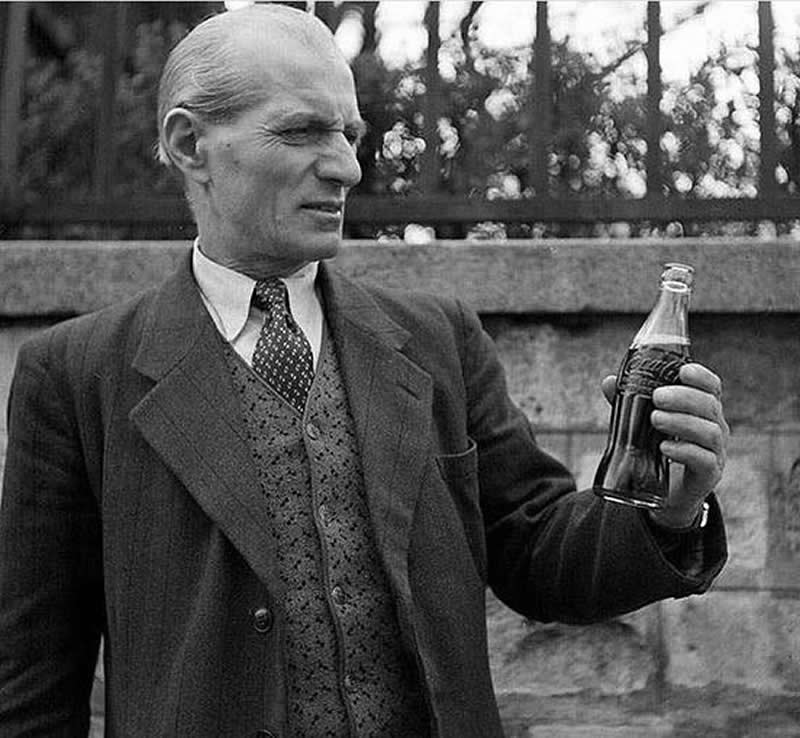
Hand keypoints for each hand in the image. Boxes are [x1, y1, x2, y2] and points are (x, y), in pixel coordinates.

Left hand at [601, 363, 728, 527]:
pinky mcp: (709, 475)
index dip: (701, 377)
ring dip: (682, 422)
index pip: (711, 387)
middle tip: (657, 397)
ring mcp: (715, 452)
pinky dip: (685, 451)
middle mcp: (714, 427)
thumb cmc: (657, 450)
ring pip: (709, 432)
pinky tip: (664, 447)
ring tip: (655, 419)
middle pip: (709, 406)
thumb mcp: (641, 423)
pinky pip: (704, 460)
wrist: (667, 494)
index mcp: (701, 410)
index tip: (683, 371)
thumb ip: (628, 402)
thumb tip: (609, 382)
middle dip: (684, 398)